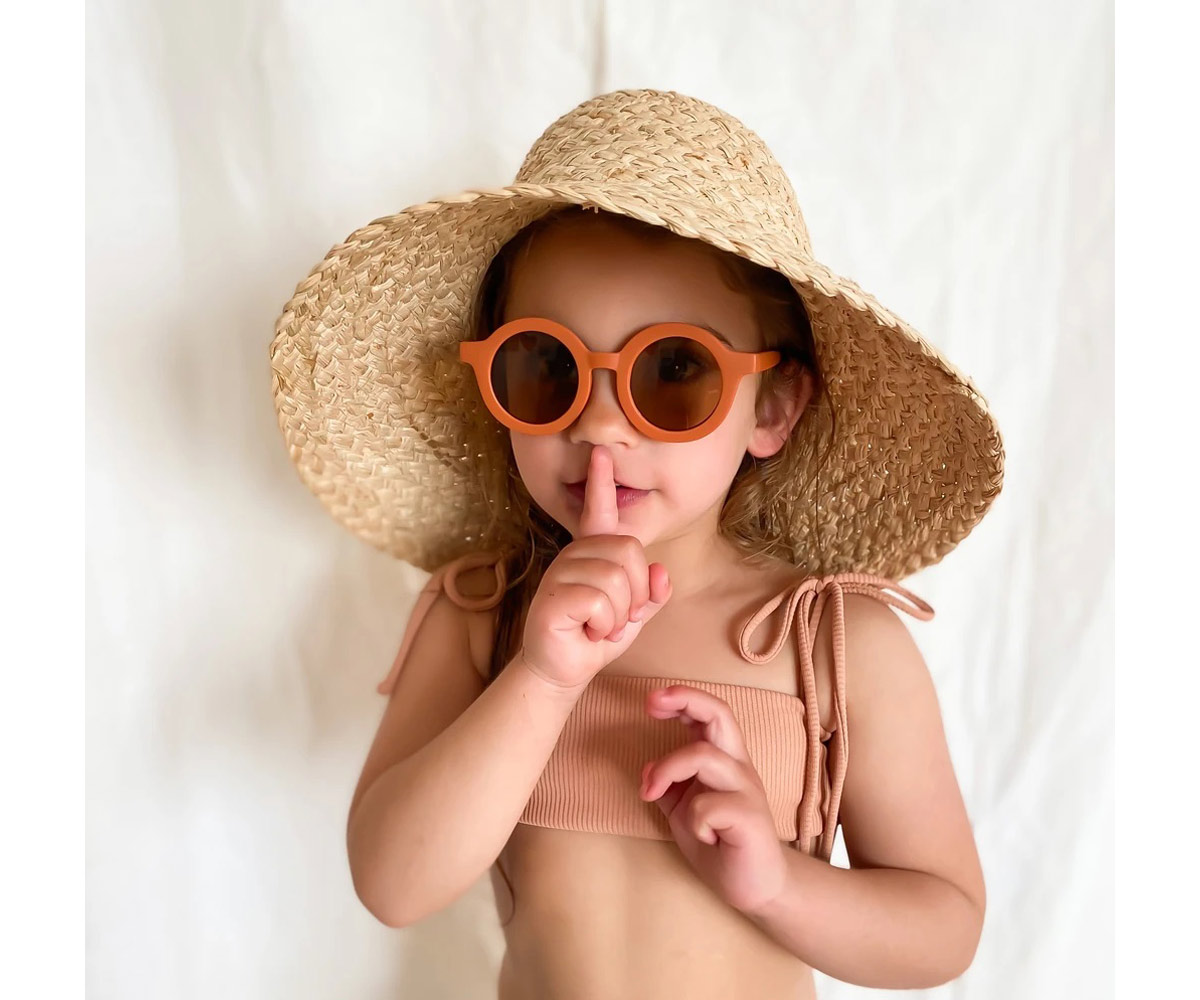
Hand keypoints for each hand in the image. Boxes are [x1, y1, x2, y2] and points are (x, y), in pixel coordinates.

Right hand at [519, 445, 672, 693]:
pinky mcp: (552, 597)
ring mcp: (560, 573)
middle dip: (635, 593)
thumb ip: (651, 593)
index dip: (601, 483)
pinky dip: (604, 624)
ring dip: (619, 615)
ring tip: (600, 625)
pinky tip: (588, 631)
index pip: (599, 512)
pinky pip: (599, 600)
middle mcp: (574, 555)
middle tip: (617, 617)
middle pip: (628, 551)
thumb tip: (661, 572)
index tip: (601, 454)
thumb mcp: (634, 614)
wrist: (564, 669)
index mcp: (593, 552)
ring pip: (615, 579)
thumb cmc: (596, 637)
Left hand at [639, 686, 787, 913]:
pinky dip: (694, 819)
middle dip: (685, 699)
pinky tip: (703, 836)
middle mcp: (738, 767)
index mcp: (725, 759)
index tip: (652, 700)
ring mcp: (746, 790)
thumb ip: (668, 787)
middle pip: (720, 714)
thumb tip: (646, 770)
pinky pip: (709, 806)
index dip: (682, 698)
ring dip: (668, 769)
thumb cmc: (721, 843)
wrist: (756, 887)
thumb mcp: (684, 810)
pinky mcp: (749, 818)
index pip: (710, 713)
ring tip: (651, 794)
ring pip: (705, 756)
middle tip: (651, 703)